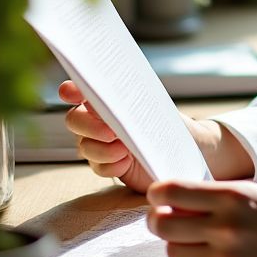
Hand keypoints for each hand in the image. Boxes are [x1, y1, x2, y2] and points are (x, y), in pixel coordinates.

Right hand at [58, 81, 254, 193]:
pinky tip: (126, 163)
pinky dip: (110, 166)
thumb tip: (109, 97)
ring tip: (125, 151)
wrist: (187, 149)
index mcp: (107, 99)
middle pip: (73, 120)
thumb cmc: (168, 121)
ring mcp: (101, 144)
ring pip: (84, 147)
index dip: (70, 90)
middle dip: (88, 126)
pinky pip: (97, 167)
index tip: (71, 92)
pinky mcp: (109, 166)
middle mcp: (97, 120)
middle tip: (111, 131)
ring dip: (103, 150)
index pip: (79, 90)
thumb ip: (128, 101)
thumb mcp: (151, 107)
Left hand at [146, 179, 256, 256]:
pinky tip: (211, 251)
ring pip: (173, 251)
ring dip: (176, 241)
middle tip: (160, 216)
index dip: (157, 193)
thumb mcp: (245, 191)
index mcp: (230, 196)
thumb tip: (166, 201)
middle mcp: (225, 227)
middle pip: (163, 225)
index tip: (157, 194)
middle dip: (156, 219)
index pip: (172, 192)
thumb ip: (208, 196)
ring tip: (191, 235)